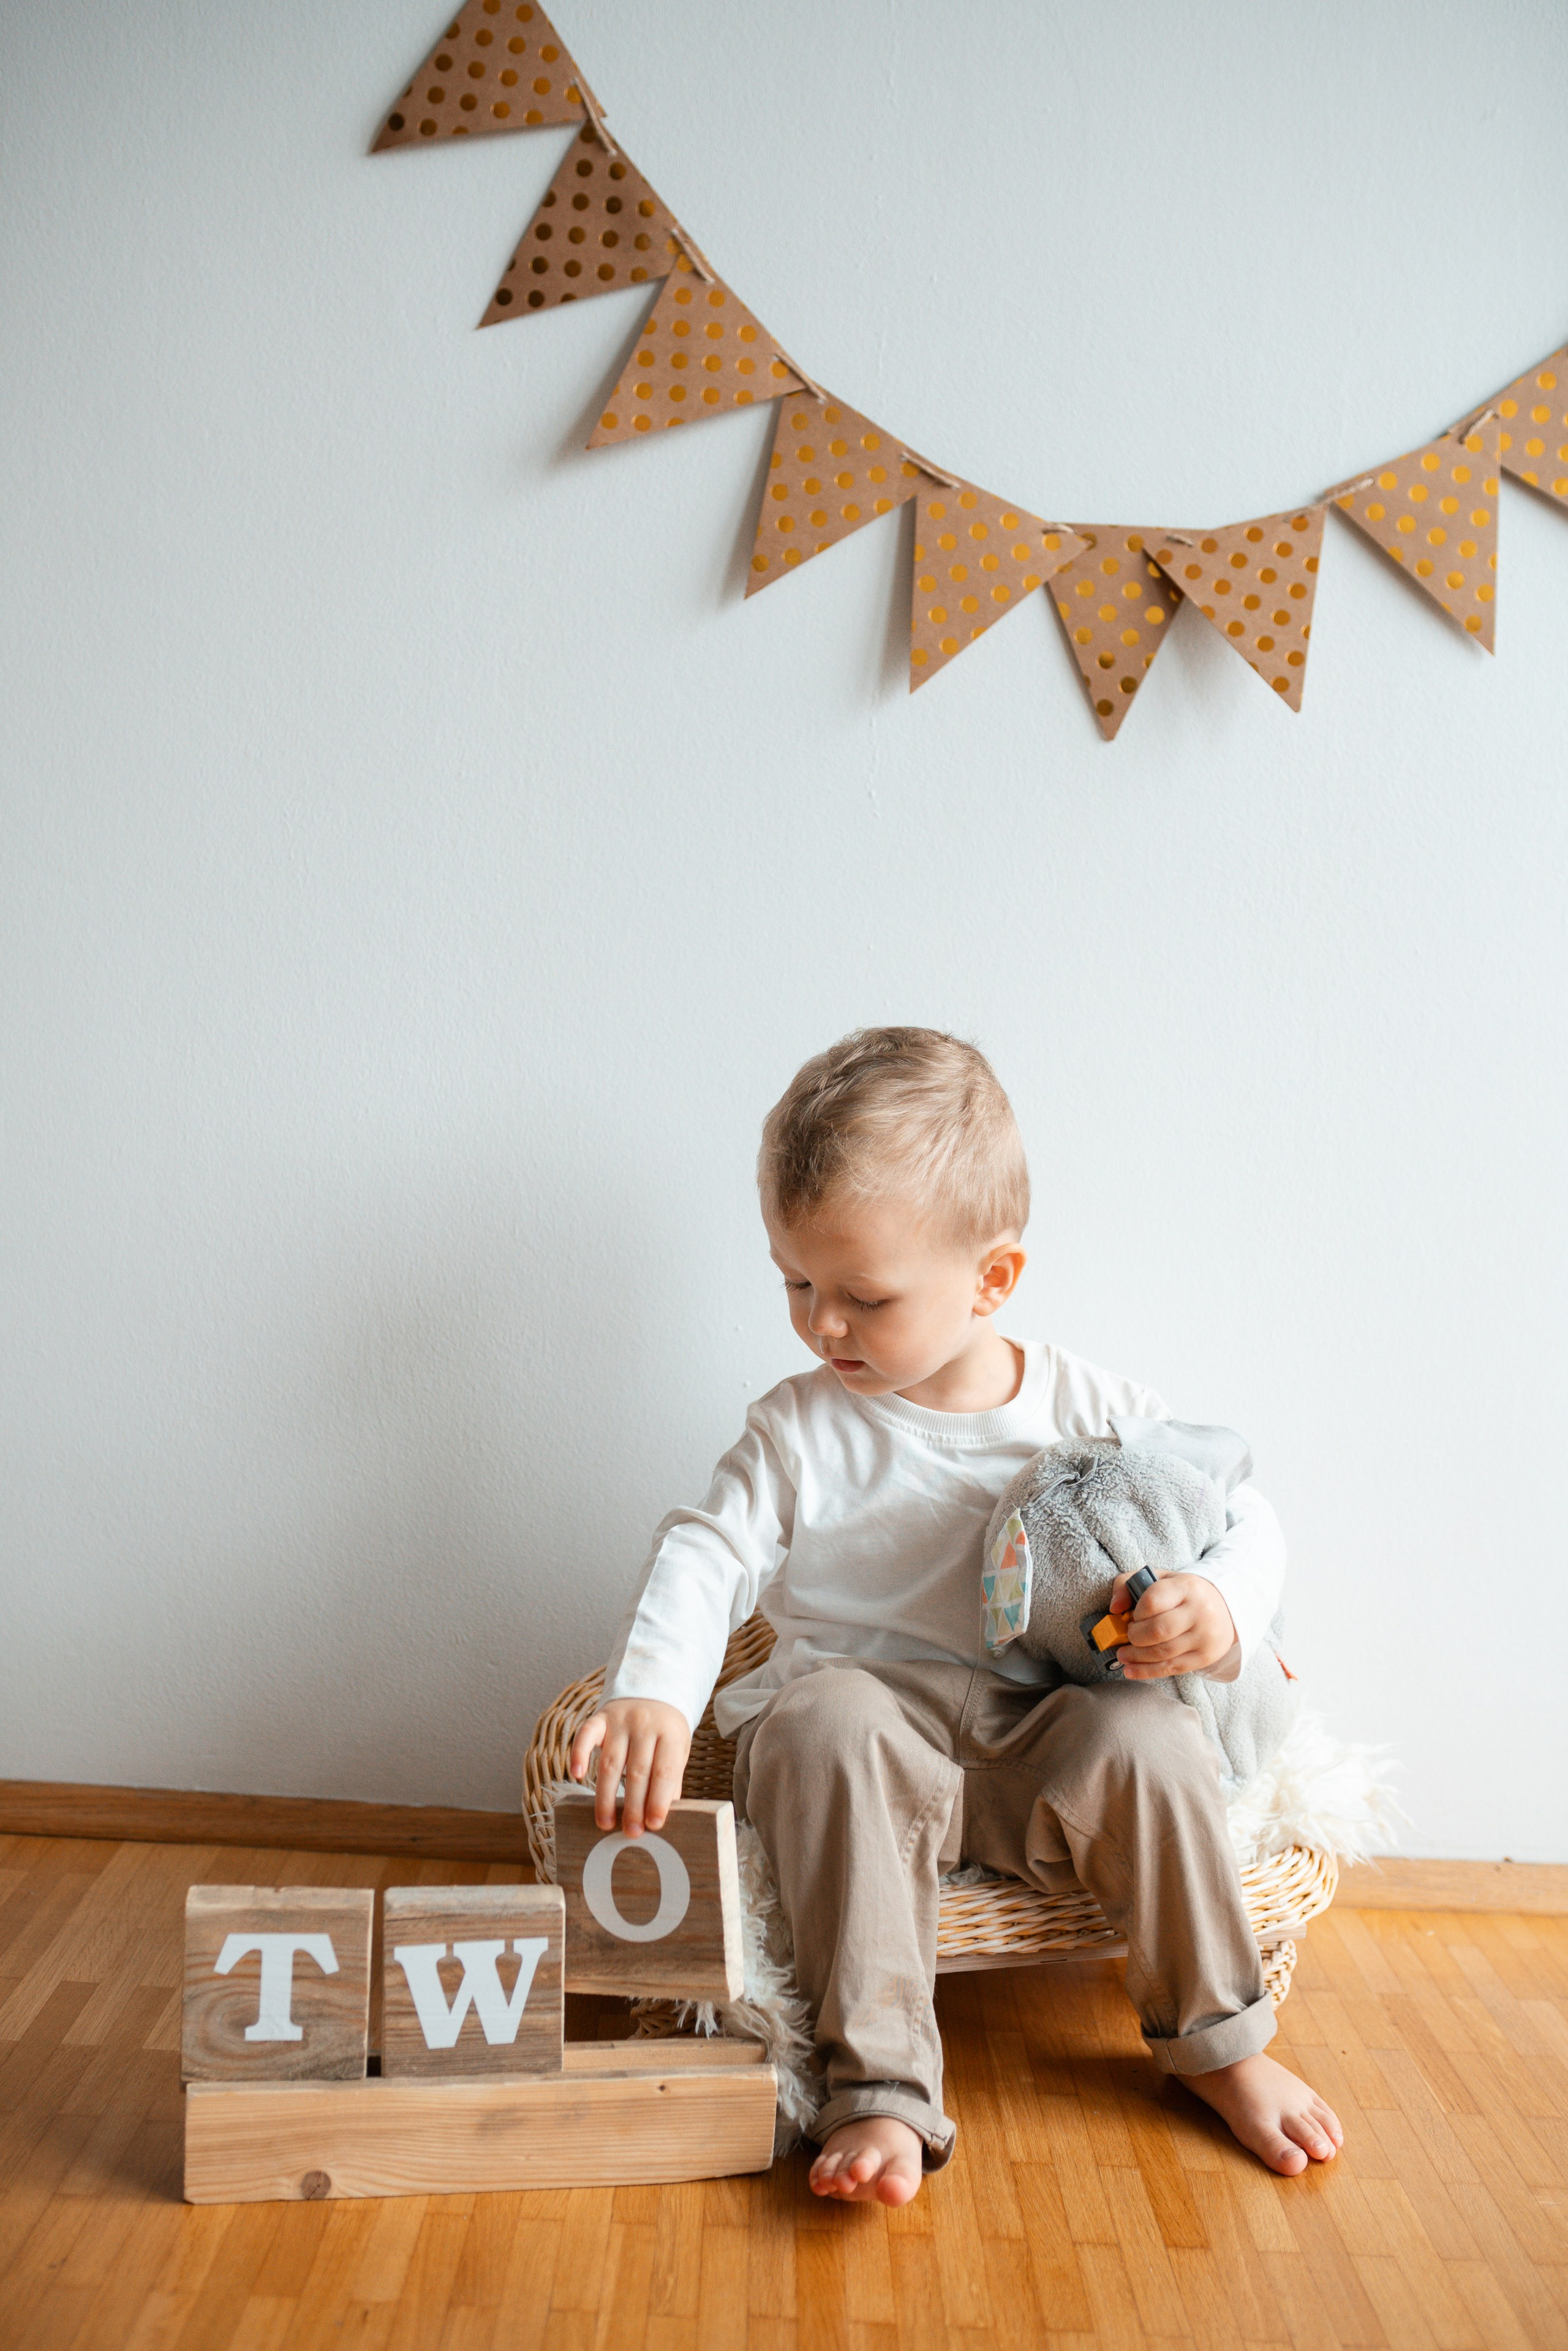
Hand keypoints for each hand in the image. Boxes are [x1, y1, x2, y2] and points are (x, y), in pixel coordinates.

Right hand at [568, 1697, 690, 1836]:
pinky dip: (579, 1754)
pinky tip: (578, 1775)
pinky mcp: (600, 1718)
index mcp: (670, 1734)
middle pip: (637, 1771)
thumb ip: (671, 1781)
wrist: (652, 1692)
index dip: (659, 1800)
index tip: (654, 1825)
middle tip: (631, 1832)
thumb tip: (660, 1819)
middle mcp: (645, 1725)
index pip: (665, 1771)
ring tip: (605, 1823)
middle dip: (633, 1805)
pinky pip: (586, 1735)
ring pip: (611, 1762)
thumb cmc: (665, 1732)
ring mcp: (621, 1720)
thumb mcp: (678, 1751)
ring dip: (606, 1795)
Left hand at [1109, 1571, 1235, 1678]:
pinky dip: (1147, 1671)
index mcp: (1186, 1587)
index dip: (1136, 1612)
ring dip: (1136, 1656)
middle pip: (1158, 1630)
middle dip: (1135, 1636)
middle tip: (1129, 1635)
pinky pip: (1172, 1668)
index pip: (1153, 1601)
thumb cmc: (1183, 1593)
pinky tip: (1131, 1670)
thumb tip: (1114, 1607)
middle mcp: (1200, 1611)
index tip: (1132, 1615)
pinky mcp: (1205, 1656)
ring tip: (1123, 1655)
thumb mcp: (1159, 1578)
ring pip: (1163, 1652)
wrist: (1225, 1608)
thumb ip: (1129, 1584)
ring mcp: (1204, 1636)